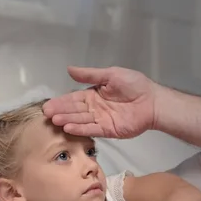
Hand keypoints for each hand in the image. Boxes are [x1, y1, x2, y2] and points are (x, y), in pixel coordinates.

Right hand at [42, 66, 157, 137]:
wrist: (153, 101)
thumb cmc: (134, 85)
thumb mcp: (111, 74)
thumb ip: (90, 75)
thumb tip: (69, 69)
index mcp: (94, 94)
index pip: (74, 99)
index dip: (61, 101)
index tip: (48, 105)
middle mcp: (95, 108)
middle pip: (75, 110)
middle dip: (61, 111)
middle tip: (47, 114)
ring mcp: (101, 120)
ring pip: (81, 120)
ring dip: (68, 120)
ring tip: (55, 120)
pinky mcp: (108, 130)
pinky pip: (92, 130)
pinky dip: (81, 129)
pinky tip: (69, 128)